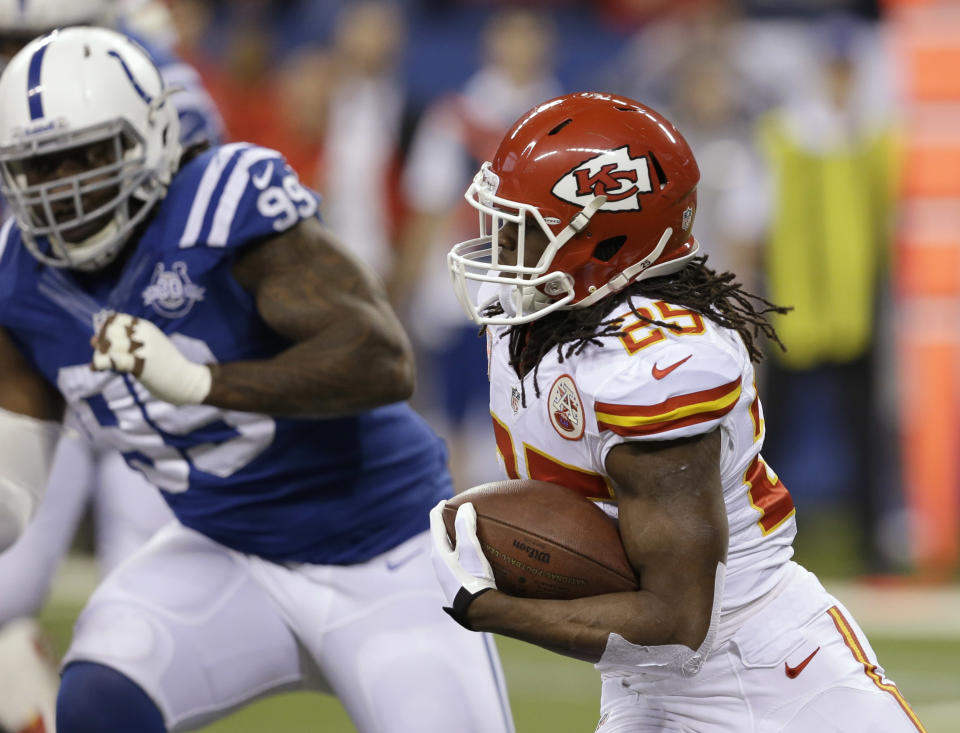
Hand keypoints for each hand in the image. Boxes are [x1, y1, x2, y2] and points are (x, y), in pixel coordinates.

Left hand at [91, 313, 211, 404]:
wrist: (186, 380)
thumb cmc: (165, 365)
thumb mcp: (148, 346)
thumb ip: (125, 342)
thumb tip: (92, 339)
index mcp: (145, 327)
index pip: (115, 319)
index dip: (105, 330)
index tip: (105, 343)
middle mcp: (143, 334)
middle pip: (110, 331)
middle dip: (101, 343)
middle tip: (101, 355)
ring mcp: (142, 349)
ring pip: (109, 345)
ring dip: (99, 354)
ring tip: (100, 364)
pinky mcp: (141, 364)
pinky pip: (113, 361)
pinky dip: (100, 364)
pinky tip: (96, 368)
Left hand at [429, 500, 496, 629]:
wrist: (477, 610)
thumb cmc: (472, 578)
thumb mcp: (470, 550)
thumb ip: (465, 526)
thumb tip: (465, 506)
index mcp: (438, 552)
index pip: (435, 523)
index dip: (440, 509)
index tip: (447, 501)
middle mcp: (438, 562)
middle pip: (440, 536)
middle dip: (448, 523)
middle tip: (459, 513)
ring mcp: (446, 574)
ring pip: (447, 548)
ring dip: (455, 537)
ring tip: (468, 531)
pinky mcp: (455, 582)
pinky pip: (455, 559)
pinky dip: (461, 550)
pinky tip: (475, 554)